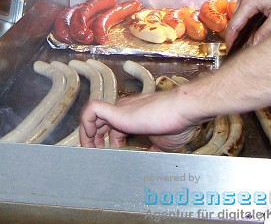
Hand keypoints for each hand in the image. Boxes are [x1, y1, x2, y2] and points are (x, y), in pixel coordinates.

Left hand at [79, 88, 202, 150]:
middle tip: (94, 155)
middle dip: (93, 138)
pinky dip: (86, 124)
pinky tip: (91, 141)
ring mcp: (121, 108)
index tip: (109, 155)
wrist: (183, 110)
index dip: (108, 141)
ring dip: (87, 133)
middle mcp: (125, 109)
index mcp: (134, 115)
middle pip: (100, 121)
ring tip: (89, 150)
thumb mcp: (162, 143)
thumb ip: (152, 149)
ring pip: (92, 114)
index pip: (113, 126)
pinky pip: (92, 110)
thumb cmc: (177, 124)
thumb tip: (148, 162)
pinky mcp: (118, 110)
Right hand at [226, 0, 270, 48]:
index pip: (233, 26)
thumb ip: (266, 32)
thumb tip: (255, 44)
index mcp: (248, 1)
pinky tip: (258, 23)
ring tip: (253, 37)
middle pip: (235, 20)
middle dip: (239, 35)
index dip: (230, 41)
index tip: (230, 51)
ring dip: (245, 26)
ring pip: (240, 14)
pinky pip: (245, 7)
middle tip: (245, 48)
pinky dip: (249, 17)